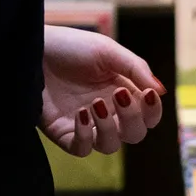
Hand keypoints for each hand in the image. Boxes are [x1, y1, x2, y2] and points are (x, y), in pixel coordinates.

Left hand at [40, 25, 164, 156]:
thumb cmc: (70, 46)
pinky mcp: (64, 134)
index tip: (148, 94)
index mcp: (123, 93)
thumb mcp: (107, 50)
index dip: (154, 111)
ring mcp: (86, 125)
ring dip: (108, 128)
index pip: (149, 115)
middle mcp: (108, 113)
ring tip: (95, 103)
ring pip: (110, 146)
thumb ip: (135, 69)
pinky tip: (81, 113)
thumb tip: (163, 91)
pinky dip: (86, 135)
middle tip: (119, 95)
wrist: (32, 50)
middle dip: (132, 118)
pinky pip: (82, 149)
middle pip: (135, 134)